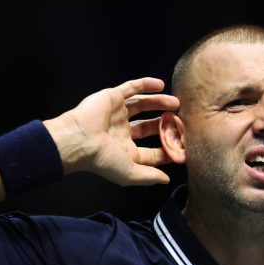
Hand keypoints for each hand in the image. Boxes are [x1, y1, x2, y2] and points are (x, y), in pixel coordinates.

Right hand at [44, 77, 179, 185]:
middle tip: (182, 122)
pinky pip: (131, 88)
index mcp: (125, 152)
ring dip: (160, 103)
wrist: (80, 140)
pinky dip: (146, 84)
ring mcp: (117, 114)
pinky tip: (161, 85)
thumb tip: (166, 180)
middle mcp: (121, 132)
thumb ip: (149, 177)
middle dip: (165, 125)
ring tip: (176, 103)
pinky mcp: (112, 98)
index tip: (183, 148)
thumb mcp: (130, 173)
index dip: (167, 150)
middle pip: (149, 127)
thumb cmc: (103, 160)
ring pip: (142, 105)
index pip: (151, 152)